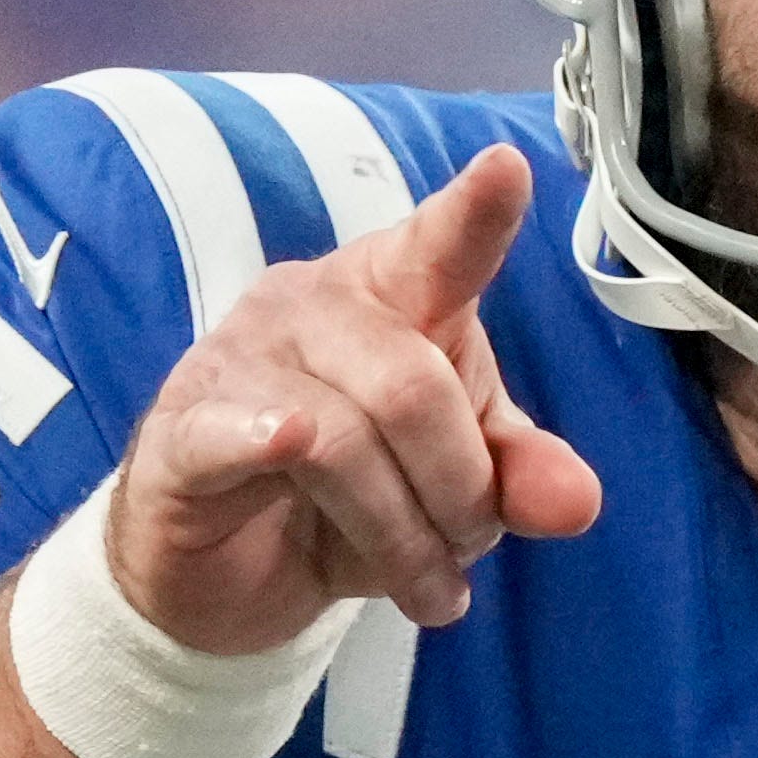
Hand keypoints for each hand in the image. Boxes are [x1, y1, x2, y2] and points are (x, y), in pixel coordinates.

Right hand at [104, 148, 614, 647]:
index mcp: (389, 296)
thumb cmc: (349, 498)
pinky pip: (231, 432)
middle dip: (460, 494)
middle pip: (414, 388)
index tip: (508, 168)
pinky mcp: (181, 431)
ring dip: (402, 538)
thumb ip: (514, 476)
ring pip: (342, 438)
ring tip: (427, 589)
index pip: (437, 248)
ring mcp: (238, 361)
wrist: (225, 574)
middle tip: (466, 554)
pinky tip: (282, 451)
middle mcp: (311, 306)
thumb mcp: (451, 487)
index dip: (474, 216)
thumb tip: (576, 500)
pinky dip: (263, 442)